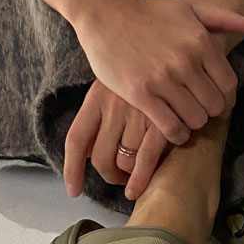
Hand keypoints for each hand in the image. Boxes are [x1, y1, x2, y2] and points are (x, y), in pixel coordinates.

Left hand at [62, 81, 169, 198]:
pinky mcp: (162, 120)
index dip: (72, 168)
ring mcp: (138, 113)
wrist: (171, 54)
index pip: (77, 138)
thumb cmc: (144, 75)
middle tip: (119, 178)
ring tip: (140, 170)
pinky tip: (139, 188)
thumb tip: (87, 154)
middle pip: (100, 157)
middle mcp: (114, 104)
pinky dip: (141, 178)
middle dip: (109, 175)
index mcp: (98, 96)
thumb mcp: (114, 86)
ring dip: (131, 174)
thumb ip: (100, 116)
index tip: (73, 190)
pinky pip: (146, 159)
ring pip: (125, 162)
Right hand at [73, 0, 243, 145]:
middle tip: (198, 110)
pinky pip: (170, 127)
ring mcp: (163, 79)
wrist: (106, 13)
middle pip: (214, 106)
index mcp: (201, 41)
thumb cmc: (150, 11)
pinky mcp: (140, 93)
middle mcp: (185, 61)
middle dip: (208, 111)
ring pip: (195, 120)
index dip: (226, 98)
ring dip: (192, 124)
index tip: (215, 101)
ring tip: (184, 118)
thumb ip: (225, 17)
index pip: (229, 85)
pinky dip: (175, 134)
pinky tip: (172, 129)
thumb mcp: (190, 6)